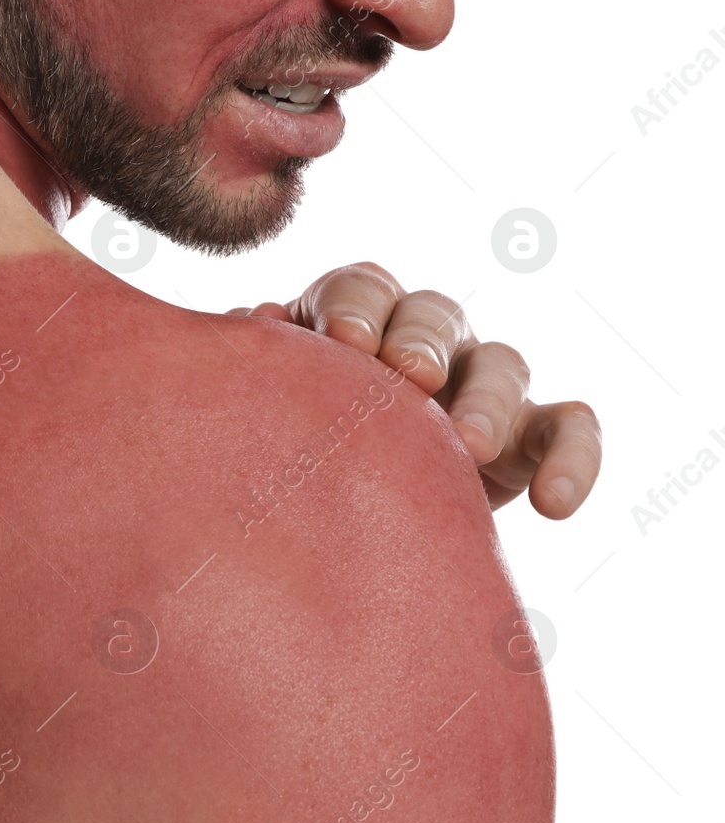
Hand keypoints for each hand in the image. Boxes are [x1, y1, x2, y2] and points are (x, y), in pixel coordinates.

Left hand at [229, 262, 602, 517]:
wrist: (330, 534)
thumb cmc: (282, 456)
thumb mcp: (258, 414)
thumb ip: (249, 374)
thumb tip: (248, 324)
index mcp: (351, 321)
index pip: (361, 287)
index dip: (353, 303)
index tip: (340, 338)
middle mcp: (422, 341)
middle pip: (436, 314)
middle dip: (423, 341)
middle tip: (409, 378)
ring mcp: (481, 385)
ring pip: (506, 363)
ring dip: (490, 400)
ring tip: (468, 446)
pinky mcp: (529, 439)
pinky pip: (569, 427)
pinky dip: (574, 457)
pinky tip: (555, 503)